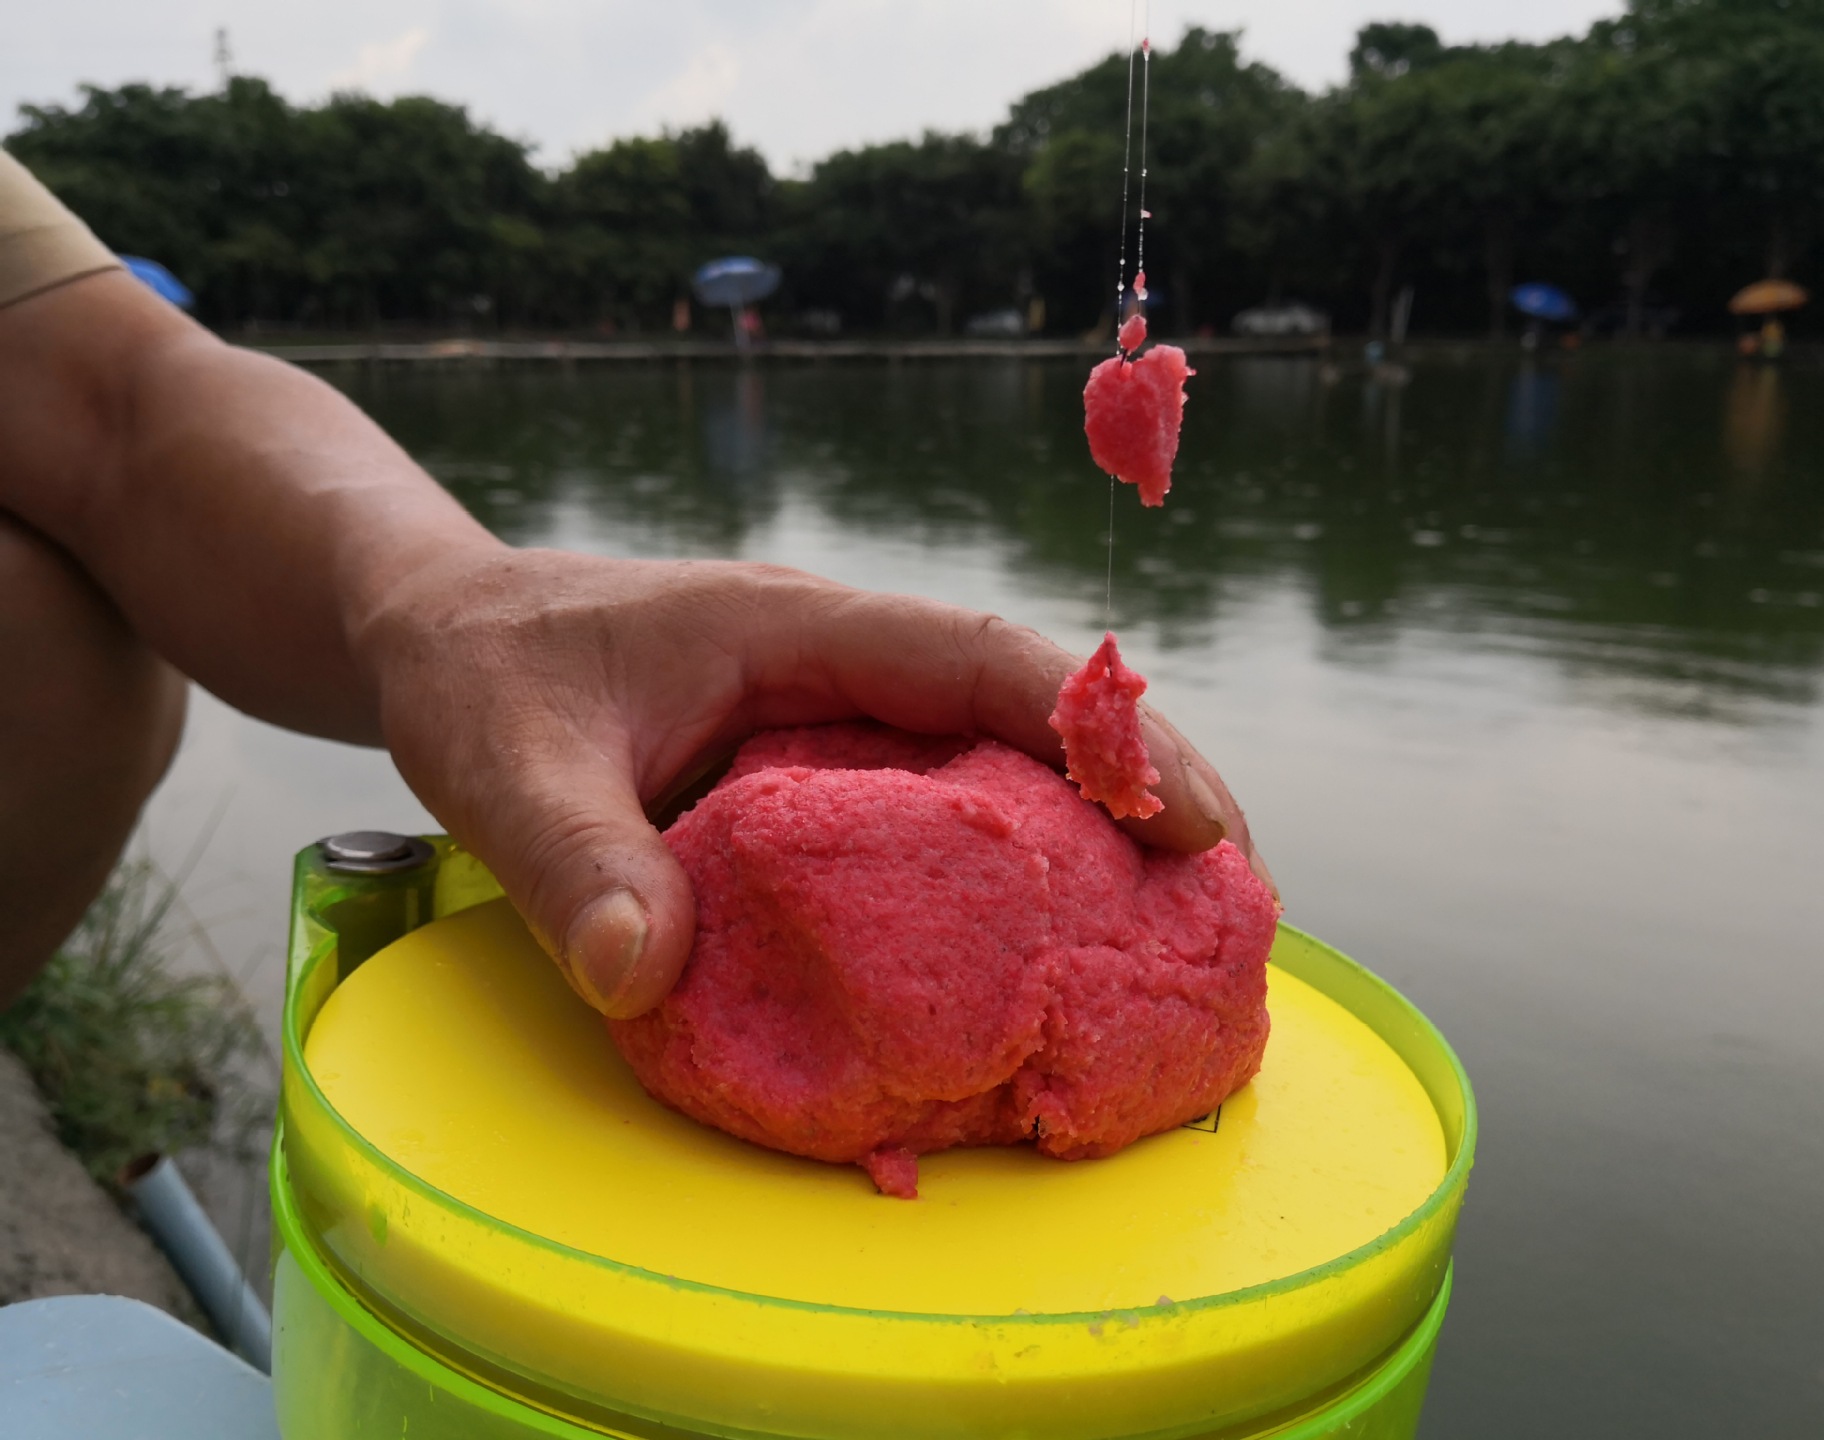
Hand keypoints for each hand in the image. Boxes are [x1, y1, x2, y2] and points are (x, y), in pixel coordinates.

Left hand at [356, 547, 1270, 1017]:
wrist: (443, 638)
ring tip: (1178, 938)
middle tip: (1235, 896)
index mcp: (798, 629)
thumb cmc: (477, 673)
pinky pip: (931, 822)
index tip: (1193, 817)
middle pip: (1025, 713)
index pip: (978, 660)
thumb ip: (568, 859)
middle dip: (1141, 788)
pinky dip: (1001, 877)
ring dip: (1088, 837)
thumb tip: (643, 974)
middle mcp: (840, 670)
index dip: (1099, 729)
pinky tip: (1035, 956)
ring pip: (993, 767)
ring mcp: (834, 727)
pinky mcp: (816, 785)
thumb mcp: (501, 759)